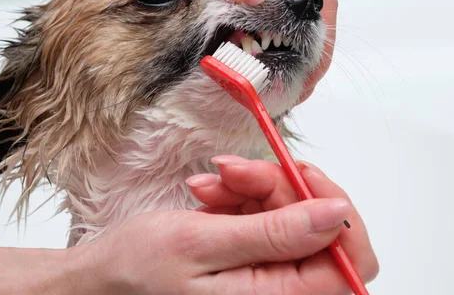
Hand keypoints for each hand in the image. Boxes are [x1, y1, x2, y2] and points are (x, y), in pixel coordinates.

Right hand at [73, 156, 376, 294]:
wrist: (102, 278)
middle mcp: (279, 291)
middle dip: (278, 187)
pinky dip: (241, 196)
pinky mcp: (252, 256)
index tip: (301, 174)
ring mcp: (266, 274)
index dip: (335, 211)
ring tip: (211, 185)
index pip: (350, 262)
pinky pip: (266, 215)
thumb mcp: (203, 243)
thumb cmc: (138, 271)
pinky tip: (211, 194)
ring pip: (290, 214)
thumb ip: (275, 234)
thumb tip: (337, 215)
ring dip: (253, 188)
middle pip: (317, 227)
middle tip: (234, 171)